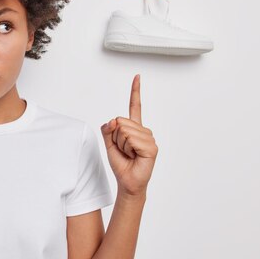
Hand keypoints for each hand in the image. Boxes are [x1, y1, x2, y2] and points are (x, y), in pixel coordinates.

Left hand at [100, 74, 157, 196]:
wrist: (128, 181)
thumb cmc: (121, 164)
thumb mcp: (108, 144)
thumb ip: (107, 130)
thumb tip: (113, 120)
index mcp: (134, 128)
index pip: (135, 106)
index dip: (135, 91)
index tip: (137, 77)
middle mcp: (143, 131)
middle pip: (121, 122)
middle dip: (116, 138)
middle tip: (124, 150)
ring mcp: (149, 138)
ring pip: (125, 131)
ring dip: (122, 145)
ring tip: (129, 154)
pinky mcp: (151, 147)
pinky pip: (132, 140)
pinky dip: (128, 149)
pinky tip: (135, 156)